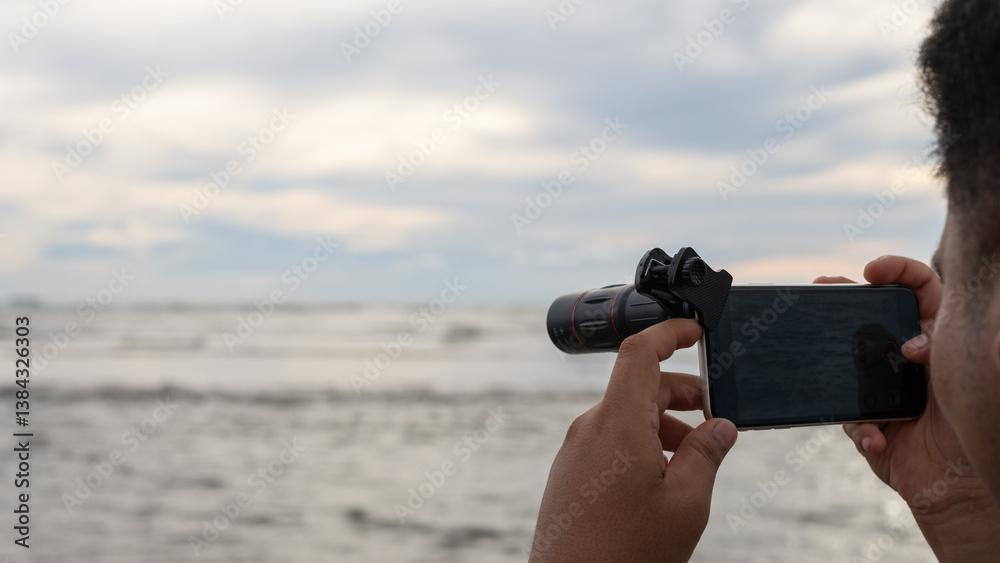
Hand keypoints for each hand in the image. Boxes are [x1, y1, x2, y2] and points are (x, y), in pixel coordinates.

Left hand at [529, 319, 736, 562]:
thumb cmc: (626, 552)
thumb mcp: (685, 503)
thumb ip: (707, 456)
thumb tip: (722, 428)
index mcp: (618, 423)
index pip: (641, 353)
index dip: (671, 332)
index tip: (698, 329)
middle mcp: (591, 428)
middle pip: (640, 388)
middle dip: (683, 395)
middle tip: (717, 418)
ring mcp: (577, 450)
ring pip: (628, 417)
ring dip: (666, 427)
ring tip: (696, 461)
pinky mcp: (571, 472)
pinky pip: (610, 441)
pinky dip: (643, 445)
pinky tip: (664, 479)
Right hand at [816, 256, 999, 560]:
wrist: (969, 489)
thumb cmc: (982, 426)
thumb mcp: (983, 379)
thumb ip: (971, 355)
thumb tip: (926, 343)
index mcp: (939, 336)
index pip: (919, 287)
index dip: (897, 269)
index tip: (873, 270)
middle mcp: (906, 356)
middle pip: (870, 314)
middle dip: (843, 295)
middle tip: (824, 286)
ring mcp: (881, 389)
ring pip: (846, 360)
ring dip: (831, 354)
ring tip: (820, 349)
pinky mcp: (868, 423)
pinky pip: (851, 419)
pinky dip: (862, 427)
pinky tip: (878, 435)